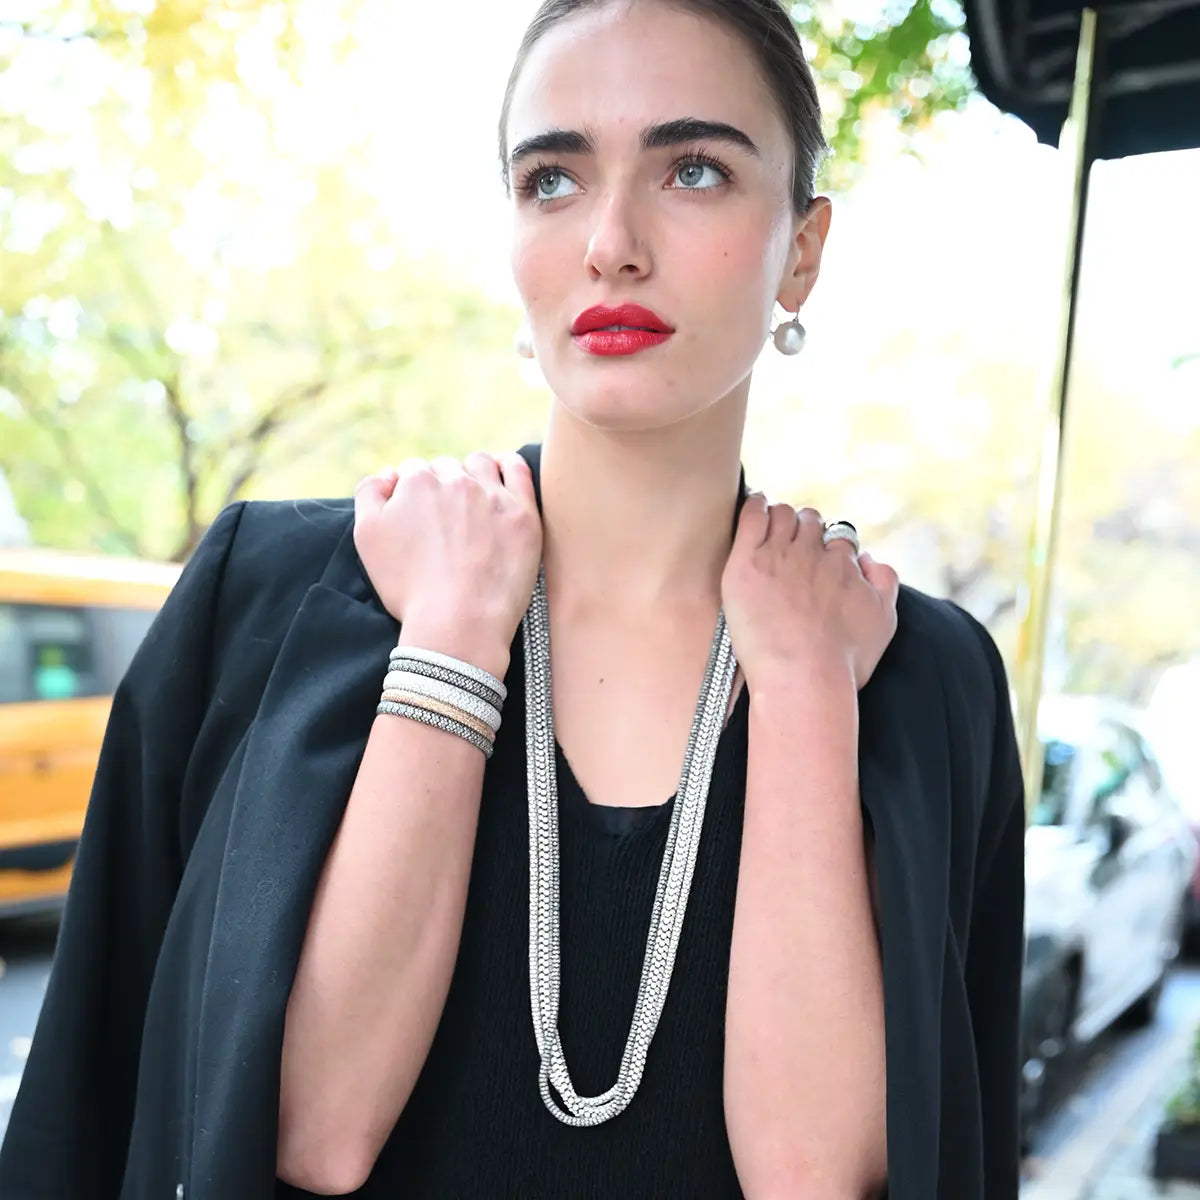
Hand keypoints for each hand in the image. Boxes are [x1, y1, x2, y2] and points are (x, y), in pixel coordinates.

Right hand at [353, 452, 542, 670]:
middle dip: (443, 487)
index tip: (421, 518)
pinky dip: (508, 466)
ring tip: (473, 500)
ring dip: (473, 473)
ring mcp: (492, 495)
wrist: (458, 622)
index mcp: (416, 482)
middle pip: (446, 469)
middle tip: (446, 520)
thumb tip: (389, 474)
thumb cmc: (409, 587)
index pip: (413, 473)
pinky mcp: (522, 513)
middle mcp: (455, 481)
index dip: (413, 494)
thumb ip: (370, 493)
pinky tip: (503, 477)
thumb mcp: (367, 537)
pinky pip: (517, 471)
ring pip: (480, 464)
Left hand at [720, 494, 898, 691]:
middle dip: (803, 529)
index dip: (827, 547)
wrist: (804, 678)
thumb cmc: (841, 663)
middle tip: (790, 545)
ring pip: (782, 515)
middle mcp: (815, 553)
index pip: (838, 539)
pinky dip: (754, 506)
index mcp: (845, 565)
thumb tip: (870, 558)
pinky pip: (752, 516)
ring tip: (769, 529)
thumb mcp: (884, 622)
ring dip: (778, 518)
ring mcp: (780, 555)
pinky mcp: (748, 562)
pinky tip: (753, 506)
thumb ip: (885, 582)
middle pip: (810, 522)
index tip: (817, 559)